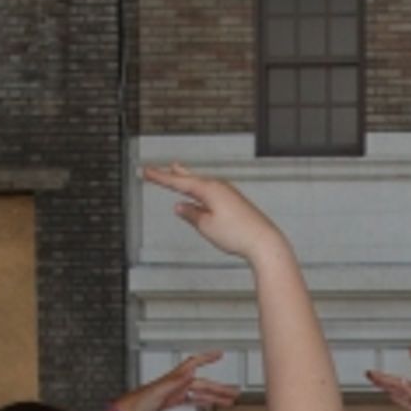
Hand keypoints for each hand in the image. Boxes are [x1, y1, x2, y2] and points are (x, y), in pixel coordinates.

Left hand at [112, 353, 240, 410]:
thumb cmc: (139, 401)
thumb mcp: (158, 390)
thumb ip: (175, 382)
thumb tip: (190, 372)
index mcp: (174, 379)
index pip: (194, 363)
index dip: (207, 358)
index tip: (219, 354)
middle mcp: (176, 383)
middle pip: (203, 384)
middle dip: (220, 387)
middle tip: (234, 391)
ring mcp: (175, 392)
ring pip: (200, 393)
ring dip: (214, 396)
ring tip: (228, 400)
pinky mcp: (172, 402)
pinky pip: (191, 401)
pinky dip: (201, 402)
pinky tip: (208, 404)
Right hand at [144, 162, 283, 260]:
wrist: (264, 241)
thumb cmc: (238, 234)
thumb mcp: (206, 226)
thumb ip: (191, 215)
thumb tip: (181, 207)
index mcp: (209, 189)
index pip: (178, 182)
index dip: (160, 178)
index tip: (146, 171)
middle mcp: (219, 187)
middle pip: (189, 178)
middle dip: (172, 174)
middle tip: (157, 168)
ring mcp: (228, 193)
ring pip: (201, 183)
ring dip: (187, 178)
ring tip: (176, 171)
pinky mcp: (234, 202)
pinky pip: (211, 192)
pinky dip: (200, 190)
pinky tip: (199, 195)